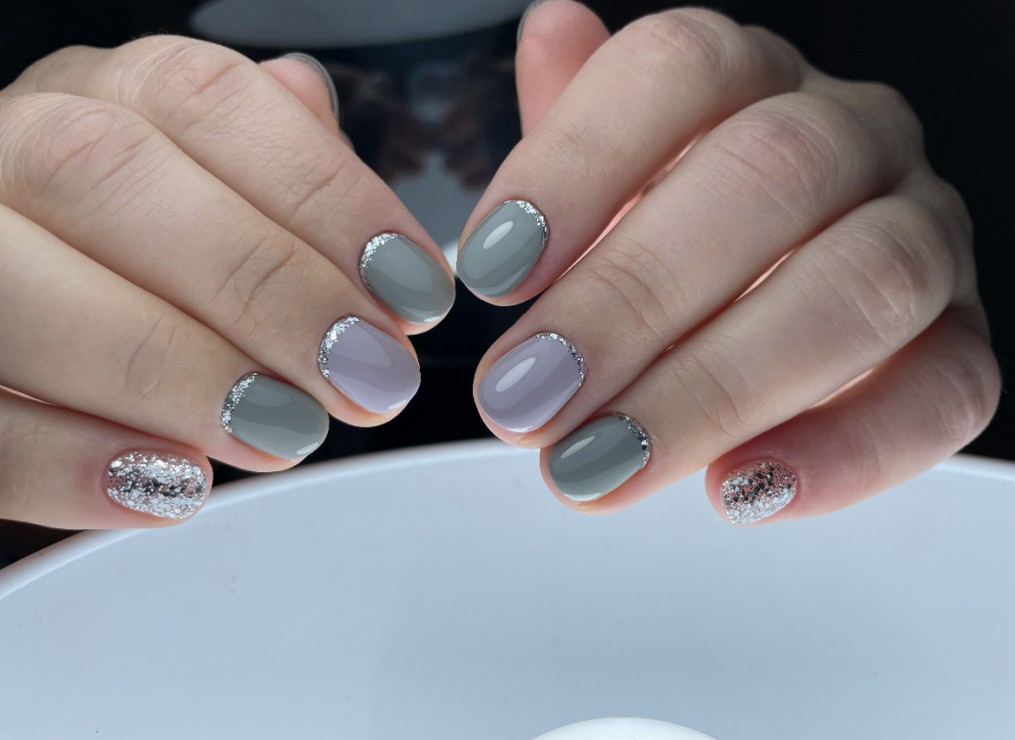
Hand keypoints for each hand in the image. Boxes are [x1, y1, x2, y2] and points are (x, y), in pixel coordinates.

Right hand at [0, 38, 453, 527]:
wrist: (23, 315)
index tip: (412, 291)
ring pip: (18, 287)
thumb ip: (262, 160)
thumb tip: (314, 110)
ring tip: (289, 431)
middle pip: (104, 175)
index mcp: (96, 97)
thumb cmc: (134, 253)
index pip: (204, 98)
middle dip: (264, 287)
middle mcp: (4, 155)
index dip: (324, 196)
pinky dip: (70, 461)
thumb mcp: (208, 188)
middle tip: (369, 376)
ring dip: (173, 370)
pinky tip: (176, 484)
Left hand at [460, 1, 999, 523]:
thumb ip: (579, 131)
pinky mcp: (959, 345)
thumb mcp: (610, 184)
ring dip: (713, 390)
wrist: (772, 302)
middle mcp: (854, 139)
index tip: (491, 272)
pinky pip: (945, 392)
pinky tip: (734, 490)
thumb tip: (551, 30)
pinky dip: (842, 452)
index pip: (681, 69)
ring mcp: (925, 238)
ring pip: (858, 289)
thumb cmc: (674, 239)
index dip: (578, 165)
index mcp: (757, 82)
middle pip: (765, 179)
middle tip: (527, 398)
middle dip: (628, 302)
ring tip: (597, 466)